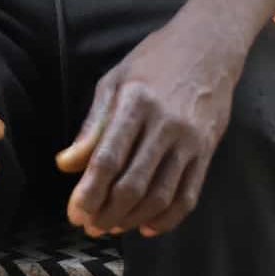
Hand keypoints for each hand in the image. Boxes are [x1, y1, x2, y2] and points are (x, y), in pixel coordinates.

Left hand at [54, 23, 239, 237]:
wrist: (208, 48)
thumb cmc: (153, 61)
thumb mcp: (113, 81)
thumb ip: (92, 125)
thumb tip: (66, 164)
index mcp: (135, 103)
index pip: (109, 158)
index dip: (89, 192)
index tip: (74, 213)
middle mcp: (165, 125)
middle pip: (134, 184)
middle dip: (107, 212)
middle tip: (89, 226)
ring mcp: (190, 141)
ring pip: (161, 196)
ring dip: (133, 219)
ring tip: (111, 227)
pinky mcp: (208, 151)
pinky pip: (189, 195)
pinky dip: (167, 219)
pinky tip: (146, 227)